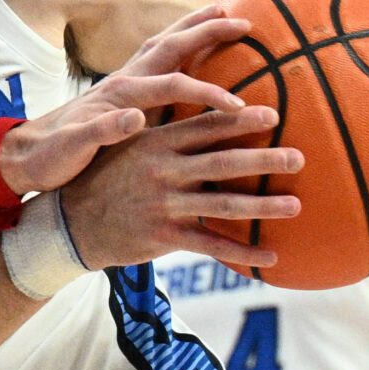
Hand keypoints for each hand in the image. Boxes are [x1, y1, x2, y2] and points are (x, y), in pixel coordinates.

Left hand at [0, 7, 259, 193]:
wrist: (23, 155)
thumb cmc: (49, 156)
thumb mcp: (73, 149)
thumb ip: (103, 131)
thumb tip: (135, 117)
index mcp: (116, 94)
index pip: (171, 85)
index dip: (206, 94)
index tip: (237, 106)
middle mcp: (122, 80)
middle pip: (171, 46)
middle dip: (208, 33)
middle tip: (245, 21)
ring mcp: (122, 81)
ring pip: (163, 44)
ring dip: (193, 27)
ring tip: (222, 11)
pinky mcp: (121, 89)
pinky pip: (158, 59)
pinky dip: (180, 46)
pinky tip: (194, 47)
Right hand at [53, 106, 301, 268]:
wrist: (69, 222)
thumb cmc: (105, 178)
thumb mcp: (127, 146)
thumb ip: (164, 132)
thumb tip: (201, 112)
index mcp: (156, 144)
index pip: (205, 127)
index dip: (240, 120)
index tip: (274, 114)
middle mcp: (162, 172)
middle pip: (222, 163)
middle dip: (263, 159)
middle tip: (299, 157)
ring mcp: (163, 206)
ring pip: (222, 205)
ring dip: (262, 206)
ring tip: (295, 205)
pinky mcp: (163, 237)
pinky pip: (210, 245)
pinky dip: (242, 252)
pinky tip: (271, 256)